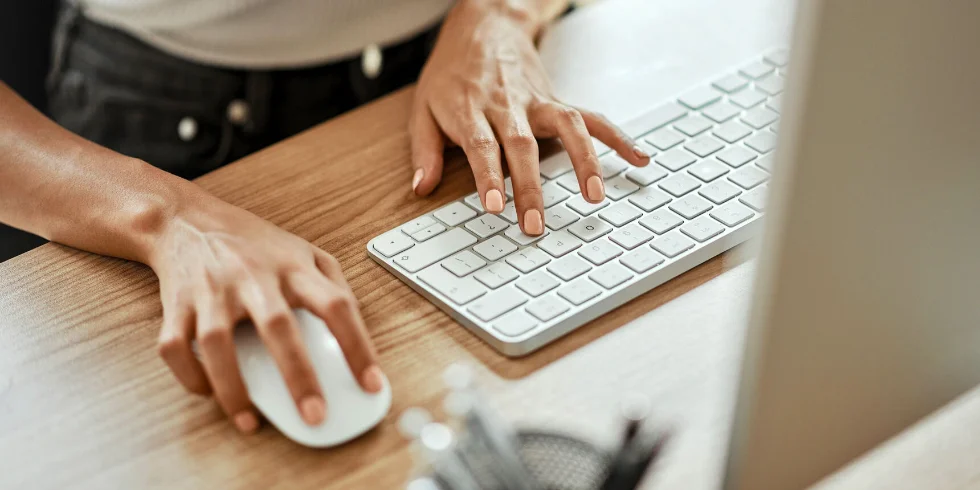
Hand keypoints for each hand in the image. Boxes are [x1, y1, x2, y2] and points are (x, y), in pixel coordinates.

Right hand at [149, 195, 381, 433]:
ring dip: (233, 388)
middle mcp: (253, 277)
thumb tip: (356, 329)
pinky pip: (176, 346)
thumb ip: (334, 284)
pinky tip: (208, 392)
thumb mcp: (304, 250)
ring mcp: (211, 290)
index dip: (358, 346)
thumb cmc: (253, 243)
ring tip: (250, 422)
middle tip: (314, 416)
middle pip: (279, 327)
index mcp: (293, 267)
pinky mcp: (177, 304)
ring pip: (218, 343)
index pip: (336, 305)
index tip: (371, 384)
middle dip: (298, 376)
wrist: (186, 219)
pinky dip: (189, 375)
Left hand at [410, 0, 650, 234]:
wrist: (483, 26)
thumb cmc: (451, 73)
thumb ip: (425, 150)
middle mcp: (508, 106)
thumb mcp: (423, 108)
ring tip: (595, 195)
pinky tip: (638, 158)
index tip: (496, 207)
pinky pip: (591, 118)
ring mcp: (537, 102)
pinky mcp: (557, 100)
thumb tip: (422, 188)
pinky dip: (617, 137)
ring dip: (583, 161)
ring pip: (566, 127)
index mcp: (471, 110)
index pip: (483, 146)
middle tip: (536, 224)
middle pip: (523, 146)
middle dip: (530, 187)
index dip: (489, 176)